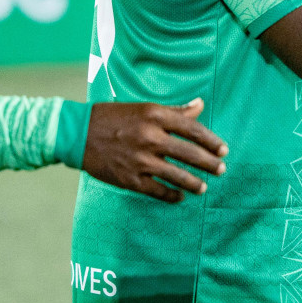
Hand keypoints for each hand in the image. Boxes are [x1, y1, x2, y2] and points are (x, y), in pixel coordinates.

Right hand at [83, 98, 227, 202]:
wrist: (78, 133)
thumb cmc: (115, 117)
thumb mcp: (145, 108)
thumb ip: (174, 111)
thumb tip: (200, 105)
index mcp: (155, 116)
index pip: (193, 129)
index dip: (212, 141)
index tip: (224, 150)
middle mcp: (150, 137)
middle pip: (189, 154)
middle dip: (209, 164)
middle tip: (221, 170)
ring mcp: (139, 160)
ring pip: (177, 175)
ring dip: (194, 183)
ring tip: (204, 187)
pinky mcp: (129, 178)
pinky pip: (157, 190)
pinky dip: (172, 195)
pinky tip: (180, 197)